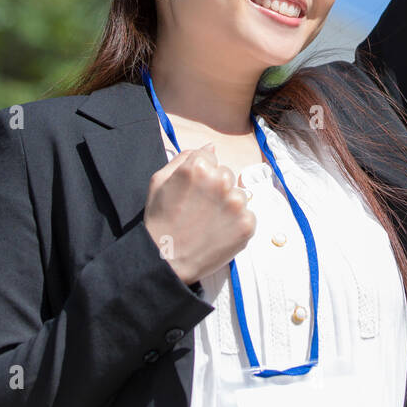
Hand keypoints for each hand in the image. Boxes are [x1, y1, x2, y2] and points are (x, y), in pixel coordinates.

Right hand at [143, 143, 256, 285]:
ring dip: (227, 204)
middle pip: (225, 174)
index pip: (210, 157)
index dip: (200, 174)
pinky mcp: (247, 224)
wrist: (165, 260)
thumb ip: (185, 157)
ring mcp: (236, 203)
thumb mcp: (159, 180)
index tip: (192, 190)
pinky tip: (218, 232)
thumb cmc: (160, 220)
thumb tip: (211, 147)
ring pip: (238, 194)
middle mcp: (220, 180)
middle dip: (215, 187)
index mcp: (198, 166)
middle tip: (199, 208)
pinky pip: (247, 215)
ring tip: (208, 222)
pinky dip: (236, 223)